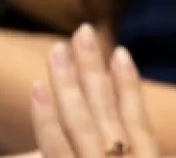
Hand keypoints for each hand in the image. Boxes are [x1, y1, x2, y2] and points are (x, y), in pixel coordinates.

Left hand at [30, 25, 160, 157]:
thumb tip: (121, 138)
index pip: (137, 115)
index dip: (128, 82)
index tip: (120, 52)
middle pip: (105, 107)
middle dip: (93, 67)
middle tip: (83, 31)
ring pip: (79, 118)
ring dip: (67, 80)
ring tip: (58, 49)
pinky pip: (54, 145)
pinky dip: (45, 117)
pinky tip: (38, 88)